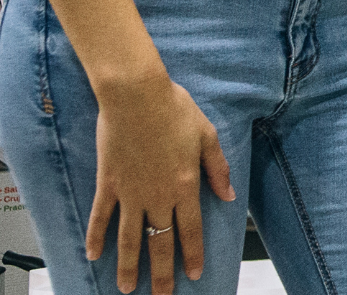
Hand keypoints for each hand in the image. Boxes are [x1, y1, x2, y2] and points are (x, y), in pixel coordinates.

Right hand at [89, 75, 234, 293]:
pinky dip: (96, 238)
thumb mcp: (208, 136)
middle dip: (162, 273)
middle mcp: (158, 196)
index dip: (192, 255)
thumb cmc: (175, 110)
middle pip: (160, 242)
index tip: (193, 275)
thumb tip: (229, 195)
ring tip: (128, 289)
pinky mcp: (108, 184)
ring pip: (130, 239)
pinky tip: (93, 256)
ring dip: (129, 266)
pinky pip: (100, 217)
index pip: (191, 230)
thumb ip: (218, 169)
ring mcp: (130, 193)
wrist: (136, 96)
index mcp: (186, 185)